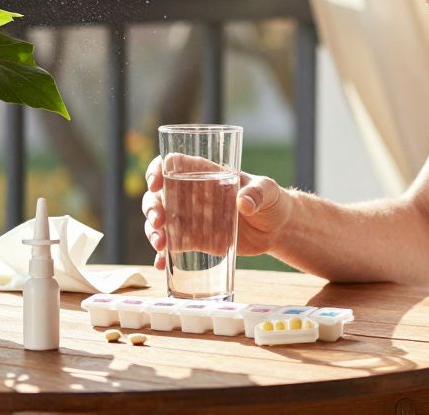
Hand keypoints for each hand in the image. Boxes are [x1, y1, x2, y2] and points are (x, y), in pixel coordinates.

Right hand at [140, 154, 294, 269]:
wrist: (277, 229)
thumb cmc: (271, 200)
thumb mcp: (268, 191)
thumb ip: (257, 193)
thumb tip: (244, 203)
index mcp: (204, 173)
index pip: (172, 165)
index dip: (157, 170)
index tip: (155, 183)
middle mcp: (191, 193)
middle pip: (159, 195)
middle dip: (151, 207)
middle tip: (158, 220)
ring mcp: (190, 217)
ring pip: (160, 221)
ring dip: (153, 231)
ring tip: (160, 245)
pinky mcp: (195, 238)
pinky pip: (172, 245)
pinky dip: (163, 255)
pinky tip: (161, 264)